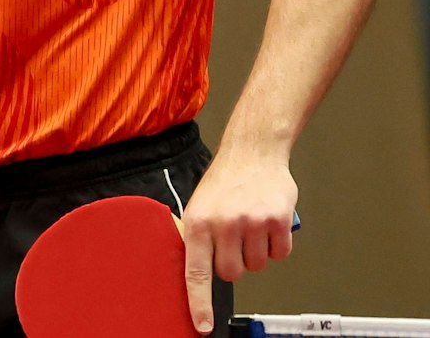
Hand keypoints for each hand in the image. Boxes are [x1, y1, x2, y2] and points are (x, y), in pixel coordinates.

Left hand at [179, 153, 296, 333]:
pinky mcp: (278, 220)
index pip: (196, 273)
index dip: (199, 303)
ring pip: (258, 266)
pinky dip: (277, 246)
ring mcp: (251, 222)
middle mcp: (223, 224)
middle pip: (232, 274)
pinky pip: (281, 255)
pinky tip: (269, 224)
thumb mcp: (199, 206)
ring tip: (251, 227)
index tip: (202, 327)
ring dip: (256, 253)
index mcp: (197, 223)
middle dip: (235, 265)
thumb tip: (192, 272)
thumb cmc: (224, 182)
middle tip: (234, 242)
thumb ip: (197, 238)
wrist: (252, 152)